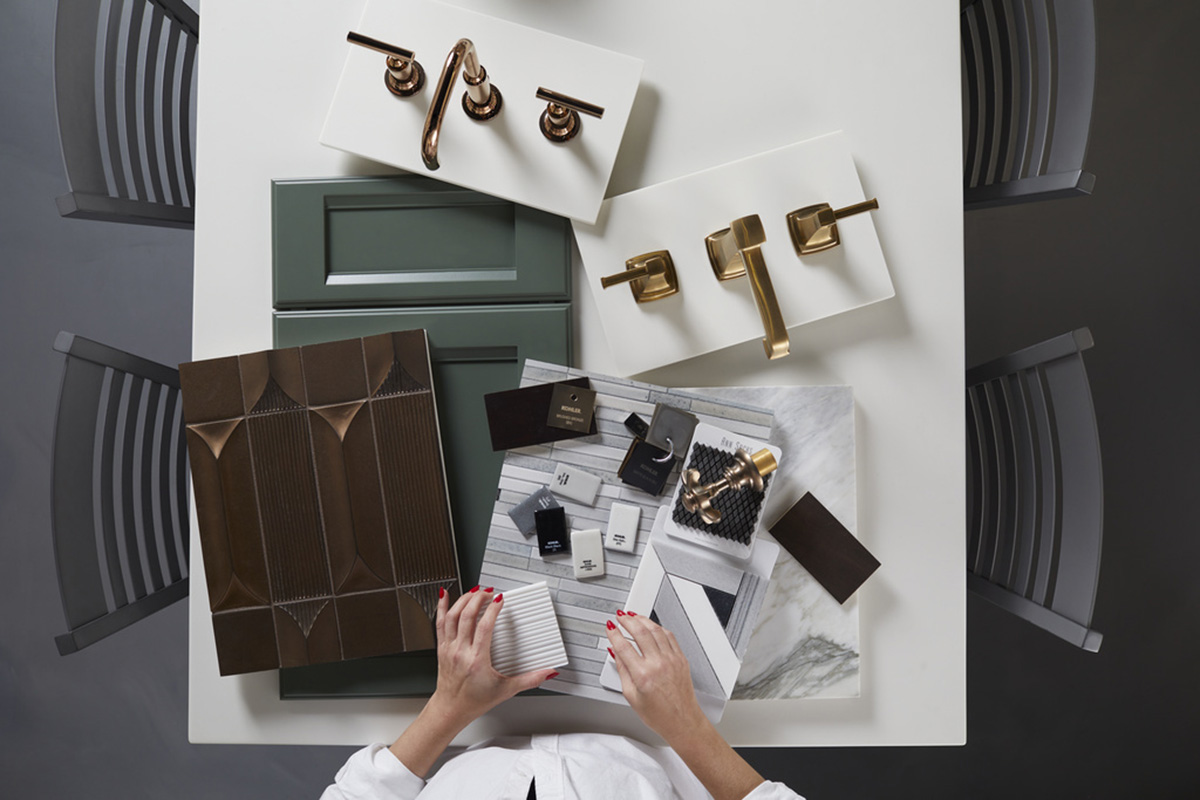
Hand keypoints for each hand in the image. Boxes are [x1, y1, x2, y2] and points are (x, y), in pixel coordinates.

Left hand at [427, 586, 557, 729]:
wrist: (451, 709)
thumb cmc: (474, 701)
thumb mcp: (505, 690)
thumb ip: (529, 680)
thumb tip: (546, 673)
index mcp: (477, 660)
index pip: (484, 626)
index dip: (492, 609)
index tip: (500, 601)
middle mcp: (460, 651)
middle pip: (466, 616)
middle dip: (478, 599)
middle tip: (489, 593)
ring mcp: (449, 648)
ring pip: (452, 616)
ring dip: (463, 599)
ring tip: (475, 592)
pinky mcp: (441, 648)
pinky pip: (439, 622)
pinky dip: (442, 606)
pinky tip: (444, 594)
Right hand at [605, 611, 765, 799]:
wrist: (682, 721)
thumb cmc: (659, 715)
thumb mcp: (631, 696)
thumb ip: (623, 671)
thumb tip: (616, 654)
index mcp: (643, 675)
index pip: (624, 646)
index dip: (614, 634)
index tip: (610, 628)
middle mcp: (658, 664)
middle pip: (640, 632)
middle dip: (627, 621)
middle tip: (620, 617)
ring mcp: (672, 659)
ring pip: (655, 630)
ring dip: (642, 619)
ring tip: (633, 616)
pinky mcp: (681, 659)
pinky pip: (669, 636)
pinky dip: (658, 627)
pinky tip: (651, 626)